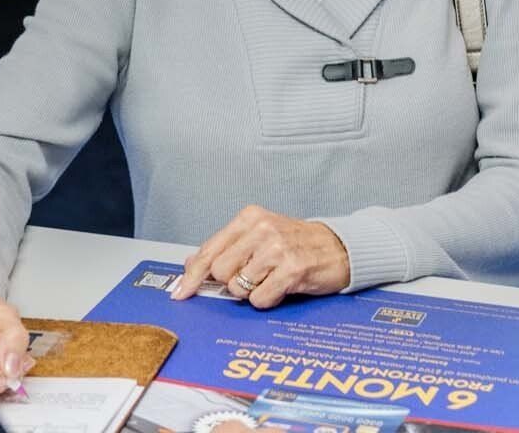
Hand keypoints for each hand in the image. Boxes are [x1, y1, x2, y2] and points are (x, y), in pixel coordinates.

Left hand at [171, 205, 350, 308]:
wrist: (338, 248)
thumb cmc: (296, 244)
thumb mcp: (259, 236)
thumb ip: (227, 248)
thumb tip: (192, 266)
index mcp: (250, 217)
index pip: (209, 250)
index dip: (192, 276)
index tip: (180, 292)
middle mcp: (262, 229)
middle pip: (220, 272)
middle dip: (233, 282)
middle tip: (254, 275)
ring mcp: (277, 248)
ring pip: (239, 288)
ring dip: (252, 291)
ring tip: (271, 278)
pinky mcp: (292, 269)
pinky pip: (260, 299)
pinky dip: (268, 299)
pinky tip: (282, 286)